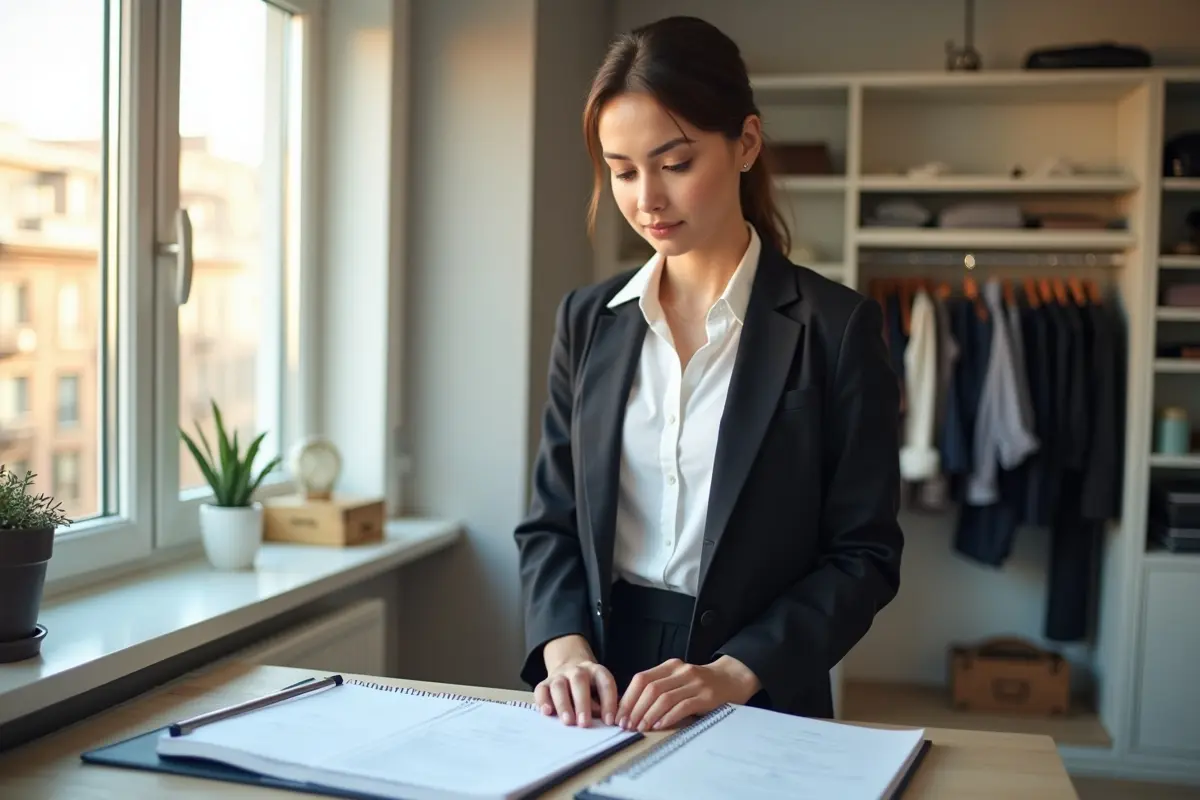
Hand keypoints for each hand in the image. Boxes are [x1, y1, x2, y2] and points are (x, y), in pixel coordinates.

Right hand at [534, 635, 618, 727]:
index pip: (605, 682)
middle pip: (579, 680)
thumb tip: (604, 722)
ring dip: (563, 704)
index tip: (610, 722)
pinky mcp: (544, 684)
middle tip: (585, 724)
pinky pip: (541, 690)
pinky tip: (547, 713)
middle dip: (582, 703)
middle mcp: (577, 670)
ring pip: (559, 685)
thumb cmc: (591, 690)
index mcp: (596, 671)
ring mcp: (559, 676)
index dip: (609, 701)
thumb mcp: (601, 694)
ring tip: (568, 722)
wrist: (569, 672)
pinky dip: (543, 701)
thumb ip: (603, 706)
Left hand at [616, 656, 759, 731]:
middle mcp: (681, 671)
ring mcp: (694, 683)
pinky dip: (668, 717)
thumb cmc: (699, 683)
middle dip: (635, 709)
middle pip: (650, 689)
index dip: (628, 698)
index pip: (642, 679)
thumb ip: (659, 688)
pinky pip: (683, 706)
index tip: (619, 716)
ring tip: (640, 728)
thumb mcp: (678, 679)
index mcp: (670, 666)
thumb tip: (630, 710)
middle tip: (626, 726)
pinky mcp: (706, 696)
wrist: (732, 678)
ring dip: (648, 715)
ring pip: (664, 697)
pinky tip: (659, 726)